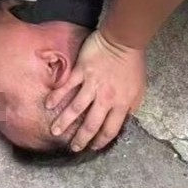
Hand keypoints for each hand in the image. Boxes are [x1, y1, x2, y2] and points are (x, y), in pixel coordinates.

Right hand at [46, 30, 145, 151]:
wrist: (123, 40)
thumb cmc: (132, 63)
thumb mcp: (139, 89)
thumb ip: (131, 105)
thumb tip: (125, 118)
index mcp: (121, 103)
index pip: (109, 129)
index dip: (100, 141)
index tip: (93, 147)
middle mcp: (105, 98)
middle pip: (90, 124)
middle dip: (80, 138)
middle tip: (72, 147)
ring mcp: (91, 85)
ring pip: (75, 108)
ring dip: (63, 121)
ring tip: (54, 131)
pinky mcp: (81, 72)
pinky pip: (67, 87)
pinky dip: (56, 96)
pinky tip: (48, 104)